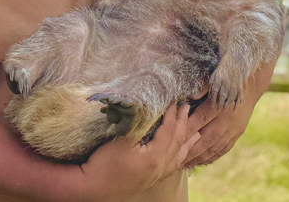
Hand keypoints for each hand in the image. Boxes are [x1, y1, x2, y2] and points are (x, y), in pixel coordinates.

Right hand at [77, 103, 199, 200]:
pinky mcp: (149, 180)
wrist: (91, 188)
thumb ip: (138, 124)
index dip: (172, 114)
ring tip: (196, 133)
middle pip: (177, 142)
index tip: (175, 100)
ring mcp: (155, 176)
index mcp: (155, 157)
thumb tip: (149, 109)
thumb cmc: (103, 163)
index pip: (169, 131)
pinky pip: (171, 167)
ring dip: (186, 142)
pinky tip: (180, 154)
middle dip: (183, 124)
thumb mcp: (121, 140)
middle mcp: (159, 168)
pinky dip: (179, 157)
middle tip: (187, 107)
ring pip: (177, 157)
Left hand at [182, 62, 275, 168]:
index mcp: (220, 104)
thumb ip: (202, 87)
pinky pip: (224, 148)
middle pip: (206, 138)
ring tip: (186, 164)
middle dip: (190, 150)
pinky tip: (202, 161)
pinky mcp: (238, 133)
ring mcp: (234, 128)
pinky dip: (213, 156)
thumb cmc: (227, 77)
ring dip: (200, 157)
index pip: (200, 119)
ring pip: (215, 147)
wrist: (251, 83)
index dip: (186, 129)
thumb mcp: (215, 78)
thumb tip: (190, 96)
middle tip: (175, 158)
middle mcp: (227, 119)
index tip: (173, 138)